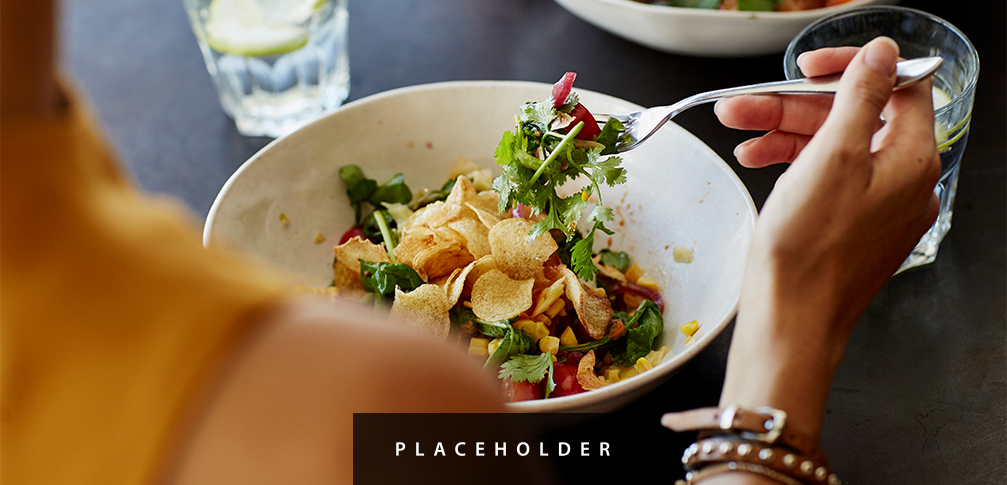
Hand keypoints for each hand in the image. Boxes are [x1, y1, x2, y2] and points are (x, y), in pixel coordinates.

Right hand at [717, 37, 940, 443]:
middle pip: (854, 118)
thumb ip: (860, 98)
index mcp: (910, 161)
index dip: (849, 69)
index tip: (806, 68)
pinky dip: (792, 164)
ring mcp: (877, 207)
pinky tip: (757, 161)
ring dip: (784, 133)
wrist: (790, 321)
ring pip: (834, 148)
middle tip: (745, 105)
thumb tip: (882, 56)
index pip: (895, 88)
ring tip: (738, 134)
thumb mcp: (831, 158)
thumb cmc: (808, 253)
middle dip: (795, 106)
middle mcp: (902, 183)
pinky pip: (827, 179)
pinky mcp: (851, 227)